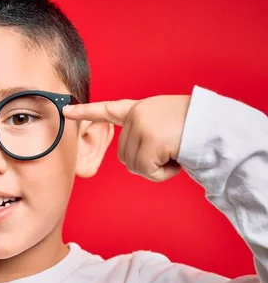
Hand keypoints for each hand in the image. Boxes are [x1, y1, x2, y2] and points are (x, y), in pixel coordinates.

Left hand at [64, 95, 190, 181]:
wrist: (217, 127)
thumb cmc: (196, 129)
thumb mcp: (164, 124)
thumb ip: (144, 134)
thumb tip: (130, 160)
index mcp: (139, 109)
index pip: (107, 110)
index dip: (85, 112)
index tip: (65, 109)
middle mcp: (136, 115)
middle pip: (125, 156)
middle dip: (147, 161)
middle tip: (170, 149)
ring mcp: (141, 126)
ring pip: (134, 166)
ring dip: (157, 168)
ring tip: (175, 151)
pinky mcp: (149, 139)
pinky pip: (146, 171)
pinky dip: (163, 173)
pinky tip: (176, 158)